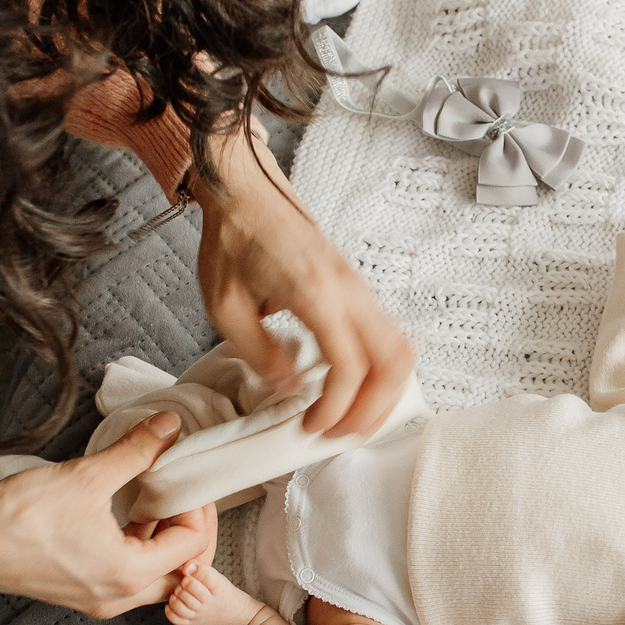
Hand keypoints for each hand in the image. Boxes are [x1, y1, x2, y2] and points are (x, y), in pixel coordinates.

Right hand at [0, 413, 217, 613]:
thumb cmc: (22, 515)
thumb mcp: (88, 475)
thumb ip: (136, 451)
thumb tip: (169, 427)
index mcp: (128, 574)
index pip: (192, 546)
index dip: (196, 507)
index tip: (183, 478)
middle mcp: (119, 598)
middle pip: (182, 571)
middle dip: (189, 531)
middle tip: (181, 495)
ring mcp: (99, 600)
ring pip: (155, 578)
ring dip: (162, 541)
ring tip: (154, 500)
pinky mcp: (81, 594)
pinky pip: (127, 579)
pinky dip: (137, 550)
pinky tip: (126, 516)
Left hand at [192, 125, 414, 436]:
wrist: (245, 191)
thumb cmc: (232, 241)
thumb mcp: (225, 307)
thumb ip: (260, 353)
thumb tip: (290, 389)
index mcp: (315, 294)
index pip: (349, 367)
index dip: (336, 408)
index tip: (313, 427)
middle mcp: (347, 289)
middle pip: (392, 362)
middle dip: (374, 408)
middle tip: (343, 432)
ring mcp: (358, 285)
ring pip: (400, 348)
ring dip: (385, 390)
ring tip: (356, 416)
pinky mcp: (356, 286)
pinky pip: (389, 333)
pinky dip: (383, 367)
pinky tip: (358, 385)